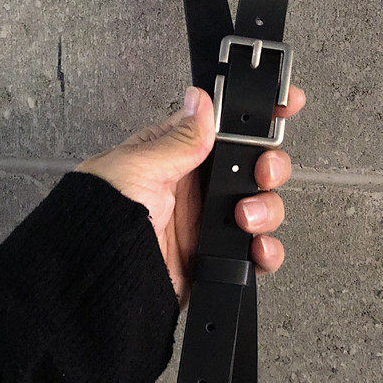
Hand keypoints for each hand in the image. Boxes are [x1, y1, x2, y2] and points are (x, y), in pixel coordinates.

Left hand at [76, 85, 305, 305]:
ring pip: (262, 207)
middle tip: (262, 170)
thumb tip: (201, 100)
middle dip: (269, 164)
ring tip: (245, 218)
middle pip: (253, 166)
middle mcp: (196, 188)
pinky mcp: (215, 259)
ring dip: (266, 209)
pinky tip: (257, 250)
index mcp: (176, 156)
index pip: (225, 126)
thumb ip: (178, 139)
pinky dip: (266, 252)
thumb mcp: (136, 167)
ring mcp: (207, 224)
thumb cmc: (97, 218)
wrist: (95, 282)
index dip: (258, 114)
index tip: (287, 102)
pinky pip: (255, 254)